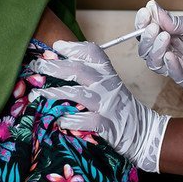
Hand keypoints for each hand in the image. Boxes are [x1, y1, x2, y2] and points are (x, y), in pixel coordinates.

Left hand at [29, 41, 169, 172]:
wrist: (146, 134)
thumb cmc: (121, 110)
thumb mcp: (110, 88)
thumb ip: (91, 77)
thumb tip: (62, 64)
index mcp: (109, 75)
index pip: (94, 54)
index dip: (75, 47)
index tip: (56, 47)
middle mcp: (109, 87)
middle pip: (81, 70)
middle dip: (56, 67)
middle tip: (37, 66)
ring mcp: (108, 106)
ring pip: (79, 94)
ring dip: (55, 93)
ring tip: (37, 95)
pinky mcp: (108, 126)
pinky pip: (88, 120)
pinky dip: (72, 120)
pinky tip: (59, 120)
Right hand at [134, 0, 182, 91]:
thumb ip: (172, 21)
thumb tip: (150, 7)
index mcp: (171, 39)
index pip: (149, 35)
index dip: (143, 25)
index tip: (144, 14)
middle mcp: (172, 54)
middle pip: (148, 52)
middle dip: (147, 39)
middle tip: (154, 27)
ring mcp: (181, 68)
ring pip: (157, 65)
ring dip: (157, 51)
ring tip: (164, 37)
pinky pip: (176, 76)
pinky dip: (171, 66)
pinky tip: (170, 55)